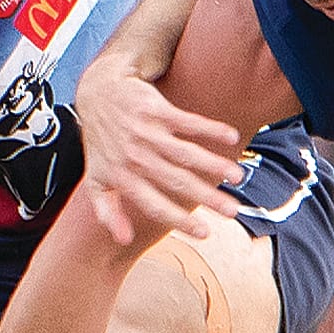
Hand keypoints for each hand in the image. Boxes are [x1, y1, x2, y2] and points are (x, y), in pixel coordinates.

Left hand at [74, 54, 243, 244]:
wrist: (98, 92)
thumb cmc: (101, 141)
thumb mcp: (96, 180)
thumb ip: (107, 211)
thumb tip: (124, 240)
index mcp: (123, 178)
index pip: (155, 205)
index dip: (179, 221)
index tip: (205, 233)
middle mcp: (136, 157)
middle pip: (177, 182)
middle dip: (207, 197)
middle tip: (232, 211)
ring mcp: (147, 132)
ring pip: (186, 153)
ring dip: (214, 165)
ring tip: (237, 177)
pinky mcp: (157, 110)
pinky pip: (188, 122)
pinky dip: (211, 129)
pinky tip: (232, 137)